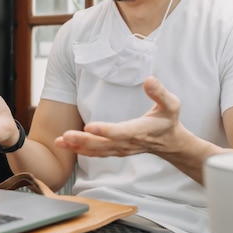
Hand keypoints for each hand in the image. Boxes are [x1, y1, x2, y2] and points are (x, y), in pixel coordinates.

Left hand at [55, 76, 184, 156]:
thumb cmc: (168, 120)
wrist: (170, 142)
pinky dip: (81, 150)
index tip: (90, 126)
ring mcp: (121, 149)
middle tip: (65, 135)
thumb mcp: (171, 104)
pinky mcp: (116, 150)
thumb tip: (149, 80)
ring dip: (78, 146)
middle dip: (84, 140)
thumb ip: (160, 93)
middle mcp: (128, 143)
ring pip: (97, 150)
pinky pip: (96, 153)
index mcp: (140, 131)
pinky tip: (66, 145)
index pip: (121, 132)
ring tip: (60, 140)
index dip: (106, 130)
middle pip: (103, 144)